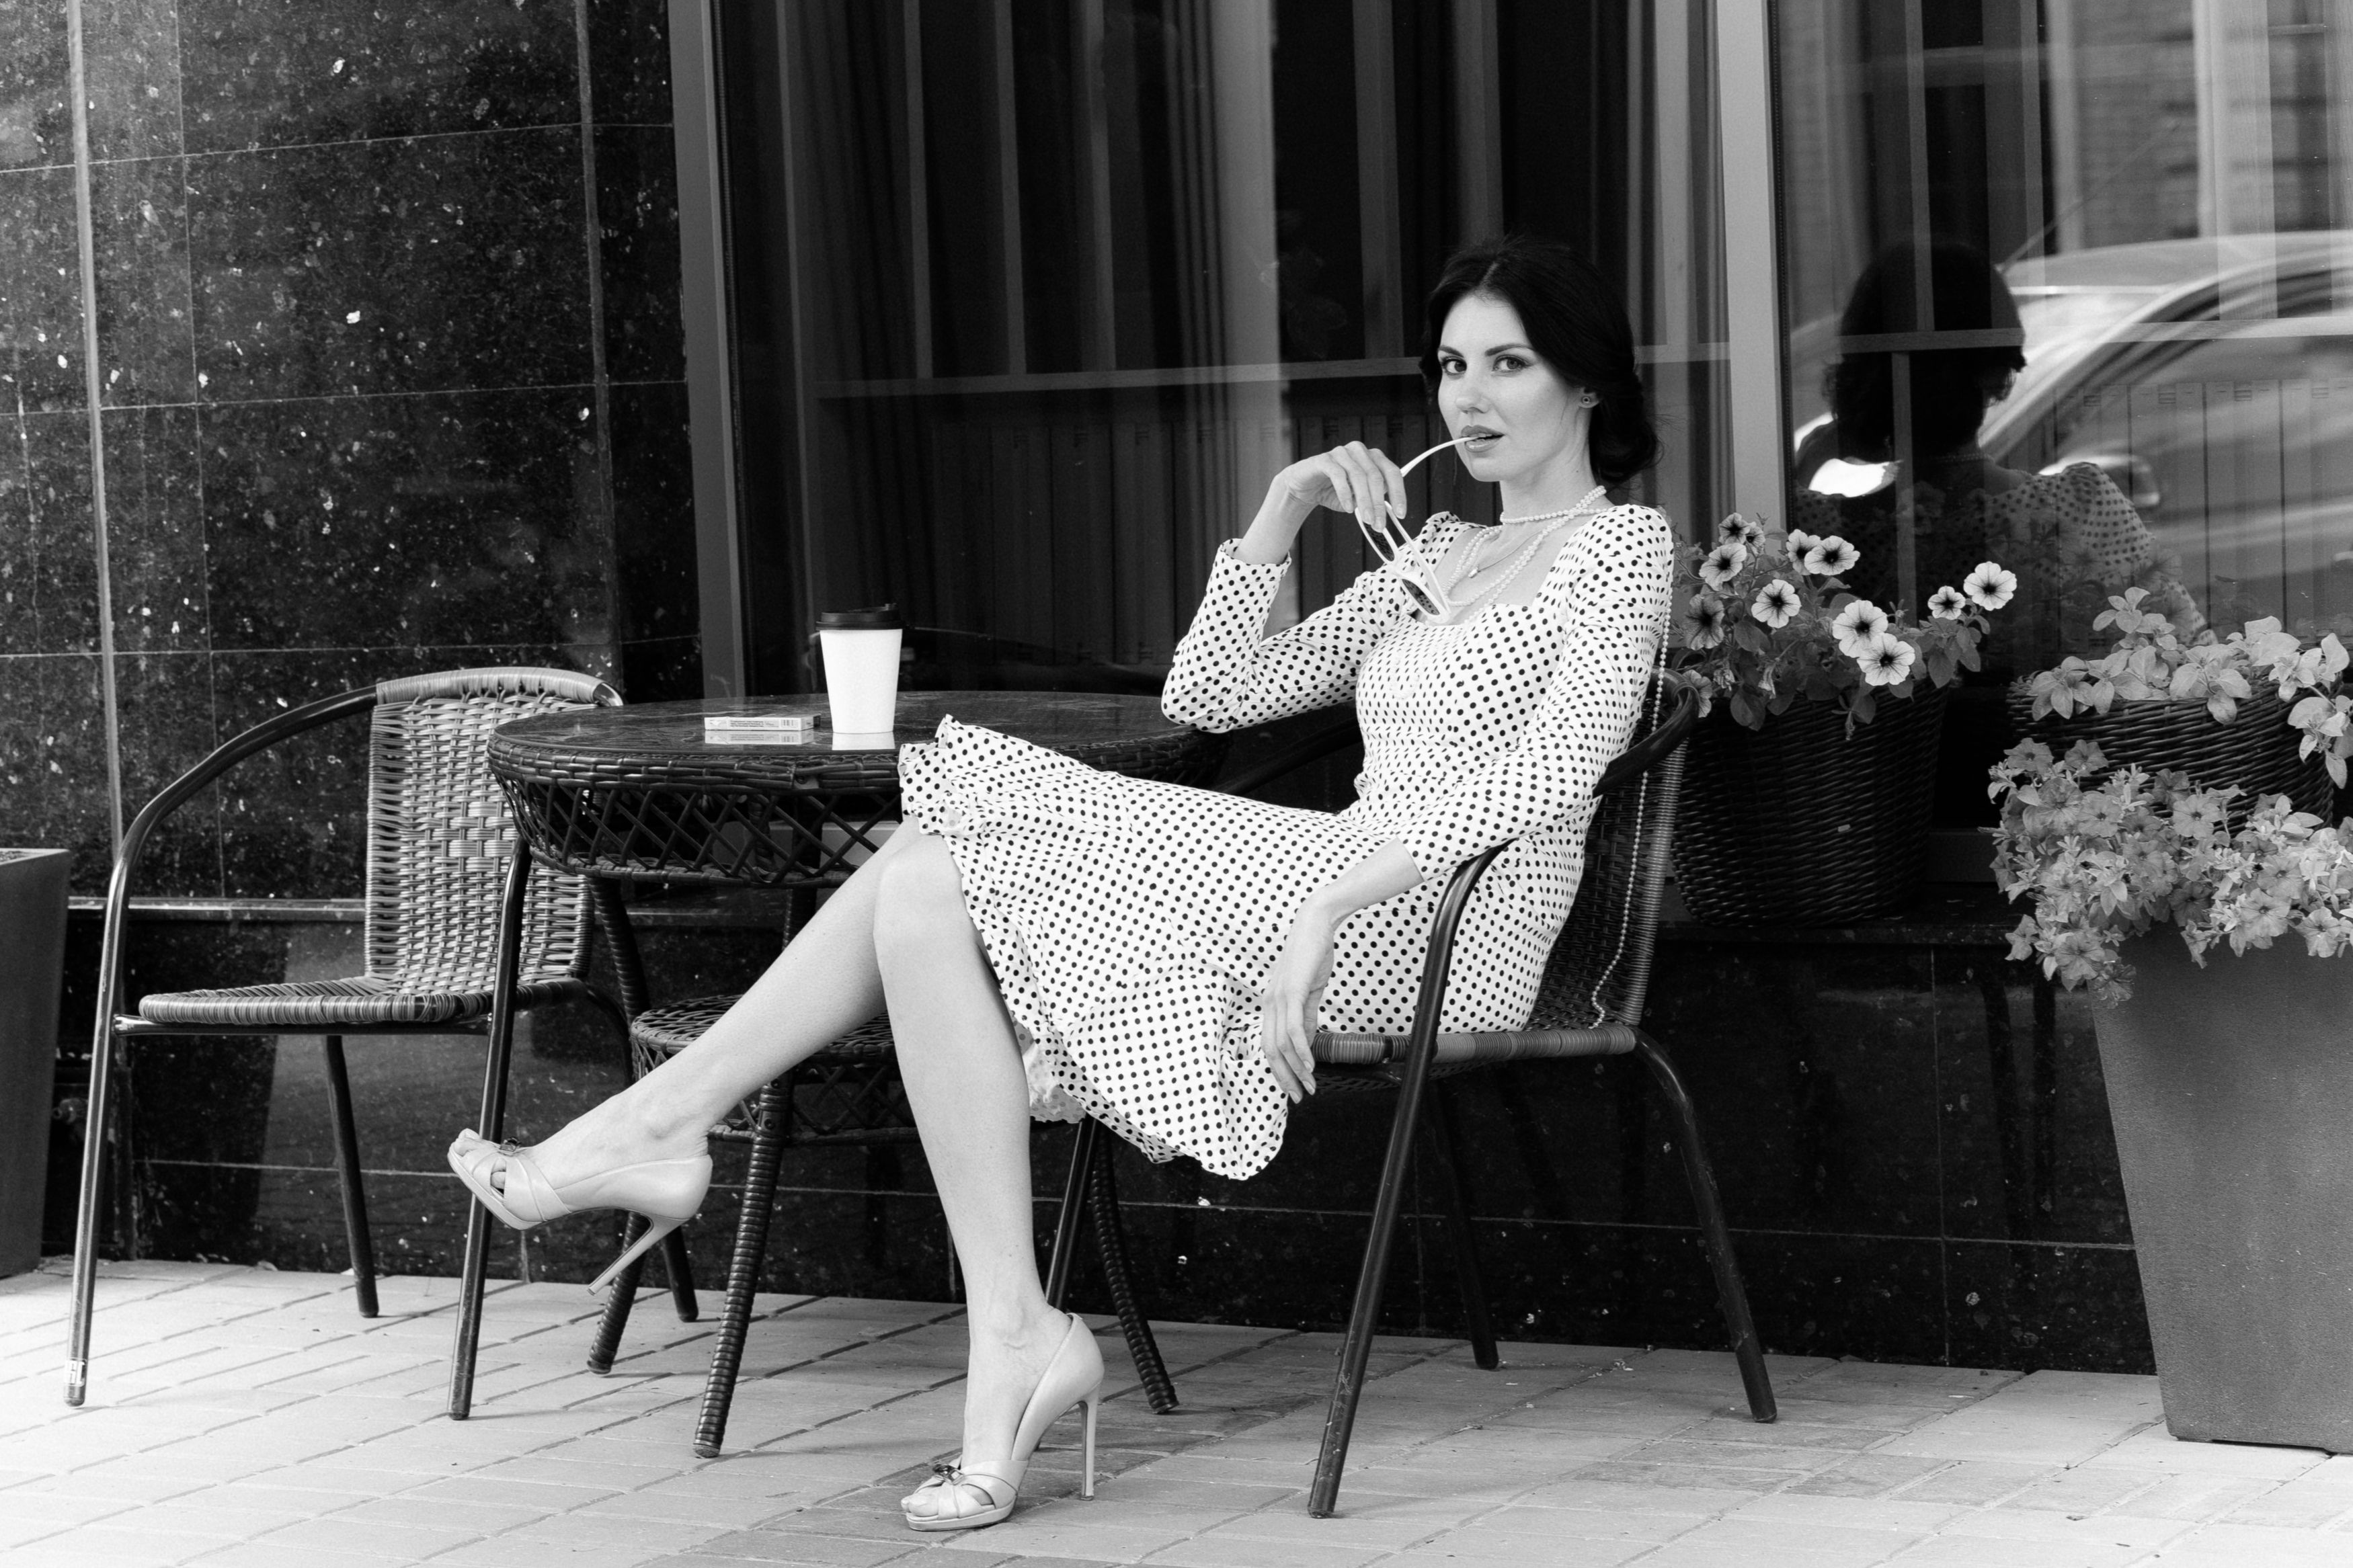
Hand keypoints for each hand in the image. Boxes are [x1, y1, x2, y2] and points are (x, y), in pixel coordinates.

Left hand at [1259, 905, 1337, 1101]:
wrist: (1315, 925)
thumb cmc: (1312, 955)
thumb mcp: (1309, 992)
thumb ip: (1307, 1017)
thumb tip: (1308, 1042)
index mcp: (1272, 1004)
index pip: (1270, 1045)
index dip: (1281, 1069)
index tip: (1295, 1087)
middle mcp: (1269, 1003)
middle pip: (1271, 1050)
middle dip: (1285, 1077)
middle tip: (1301, 1095)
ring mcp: (1278, 998)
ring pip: (1281, 1044)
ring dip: (1296, 1069)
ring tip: (1310, 1084)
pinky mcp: (1292, 992)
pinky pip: (1293, 1028)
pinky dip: (1301, 1050)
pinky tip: (1310, 1064)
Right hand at [1271, 442, 1408, 537]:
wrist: (1304, 487)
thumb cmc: (1333, 491)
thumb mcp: (1358, 499)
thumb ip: (1373, 501)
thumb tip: (1388, 513)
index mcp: (1373, 458)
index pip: (1392, 473)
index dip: (1399, 494)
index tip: (1401, 514)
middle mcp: (1359, 452)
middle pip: (1376, 476)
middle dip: (1379, 503)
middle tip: (1379, 524)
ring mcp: (1342, 453)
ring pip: (1359, 476)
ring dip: (1365, 501)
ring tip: (1367, 519)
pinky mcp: (1324, 459)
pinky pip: (1338, 475)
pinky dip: (1345, 493)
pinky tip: (1349, 507)